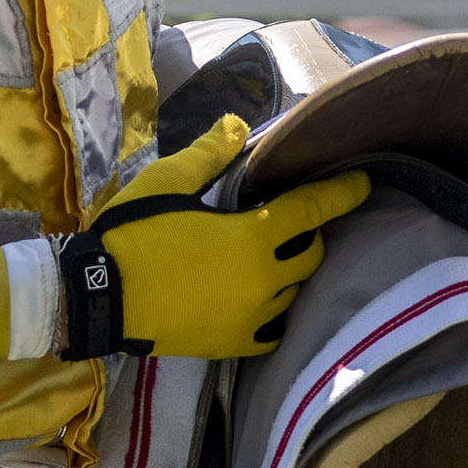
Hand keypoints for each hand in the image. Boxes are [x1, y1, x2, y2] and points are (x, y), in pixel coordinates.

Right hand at [57, 115, 369, 359]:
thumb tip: (238, 123)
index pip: (313, 210)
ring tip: (276, 259)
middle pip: (311, 255)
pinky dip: (277, 312)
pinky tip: (265, 300)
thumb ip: (211, 153)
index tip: (366, 182)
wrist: (101, 296)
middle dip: (311, 235)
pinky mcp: (234, 343)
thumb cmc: (134, 232)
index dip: (342, 193)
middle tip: (294, 222)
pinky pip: (275, 330)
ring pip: (296, 293)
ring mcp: (252, 317)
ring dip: (292, 273)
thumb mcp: (168, 181)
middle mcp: (264, 280)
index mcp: (252, 237)